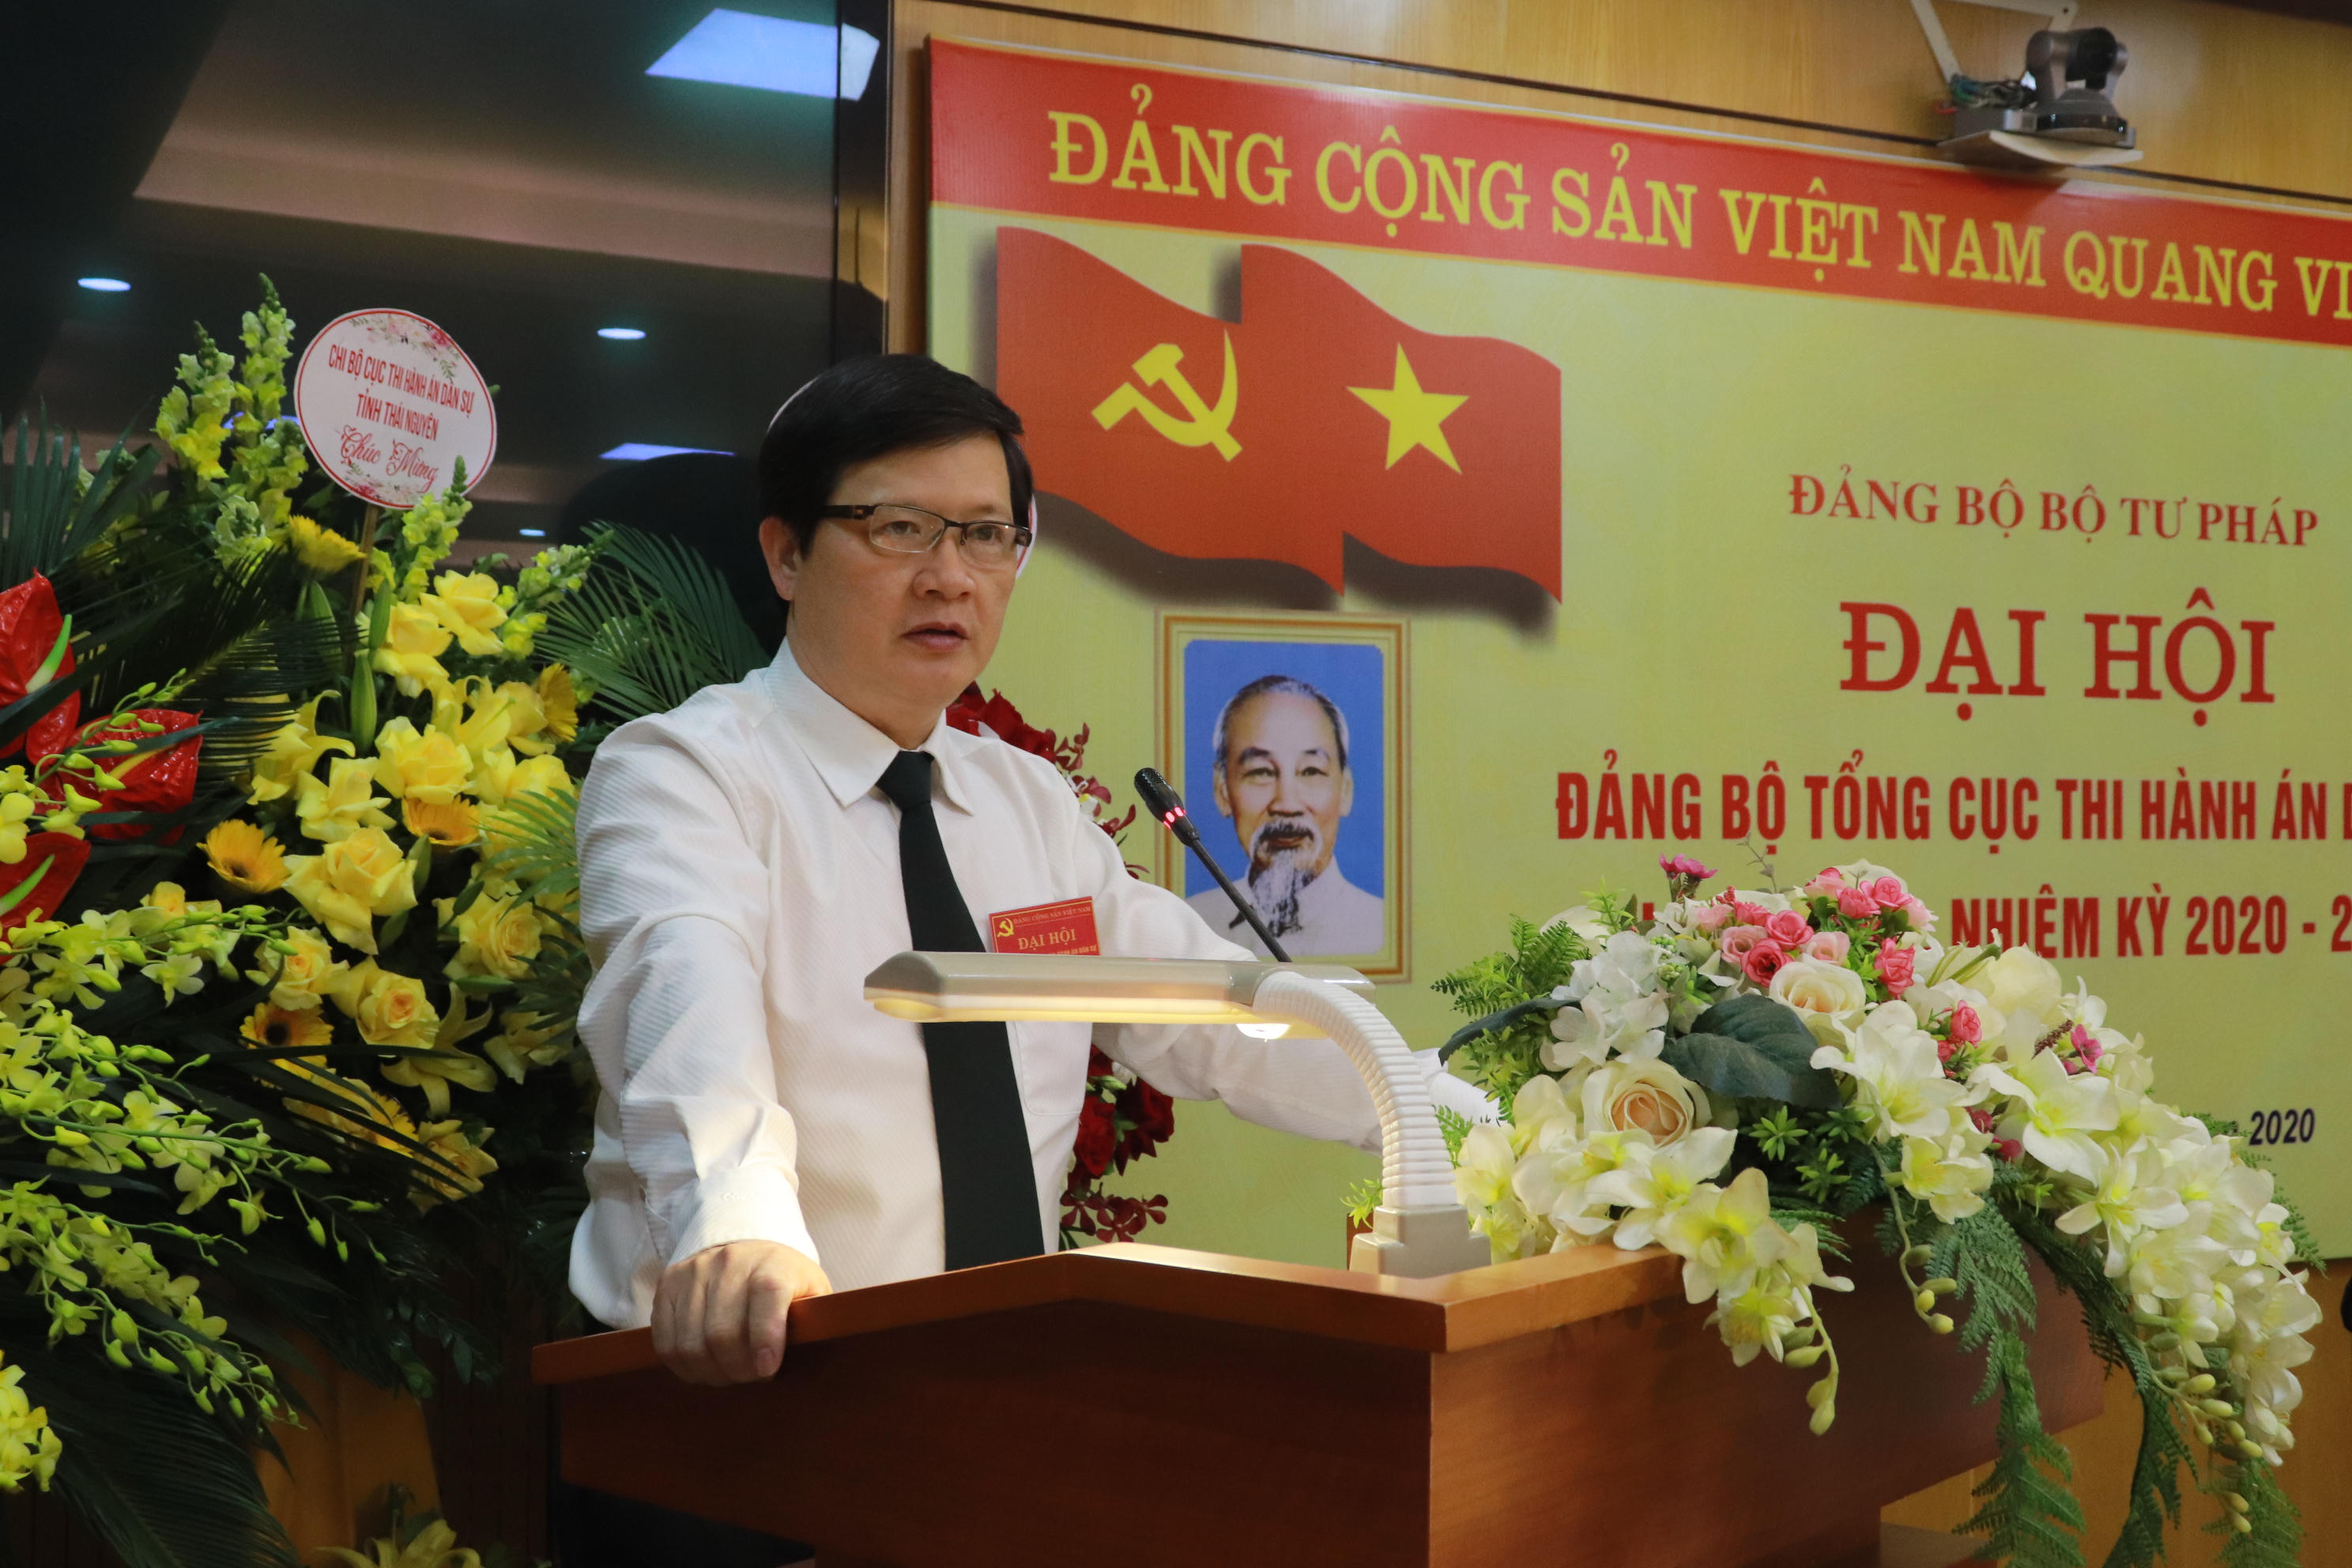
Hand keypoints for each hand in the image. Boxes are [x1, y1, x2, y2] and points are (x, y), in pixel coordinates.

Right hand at [651, 1240, 831, 1384]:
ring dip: (710, 1372)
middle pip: (721, 1331)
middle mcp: (729, 1262)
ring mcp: (694, 1272)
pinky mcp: (668, 1284)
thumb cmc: (784, 1281)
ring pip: (690, 1342)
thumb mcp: (811, 1291)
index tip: (767, 1370)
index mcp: (772, 1263)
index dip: (765, 1337)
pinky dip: (683, 1366)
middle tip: (751, 1378)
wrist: (745, 1248)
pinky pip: (665, 1341)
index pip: (767, 1295)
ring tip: (728, 1376)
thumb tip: (812, 1353)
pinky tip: (703, 1369)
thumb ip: (814, 1319)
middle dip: (737, 1369)